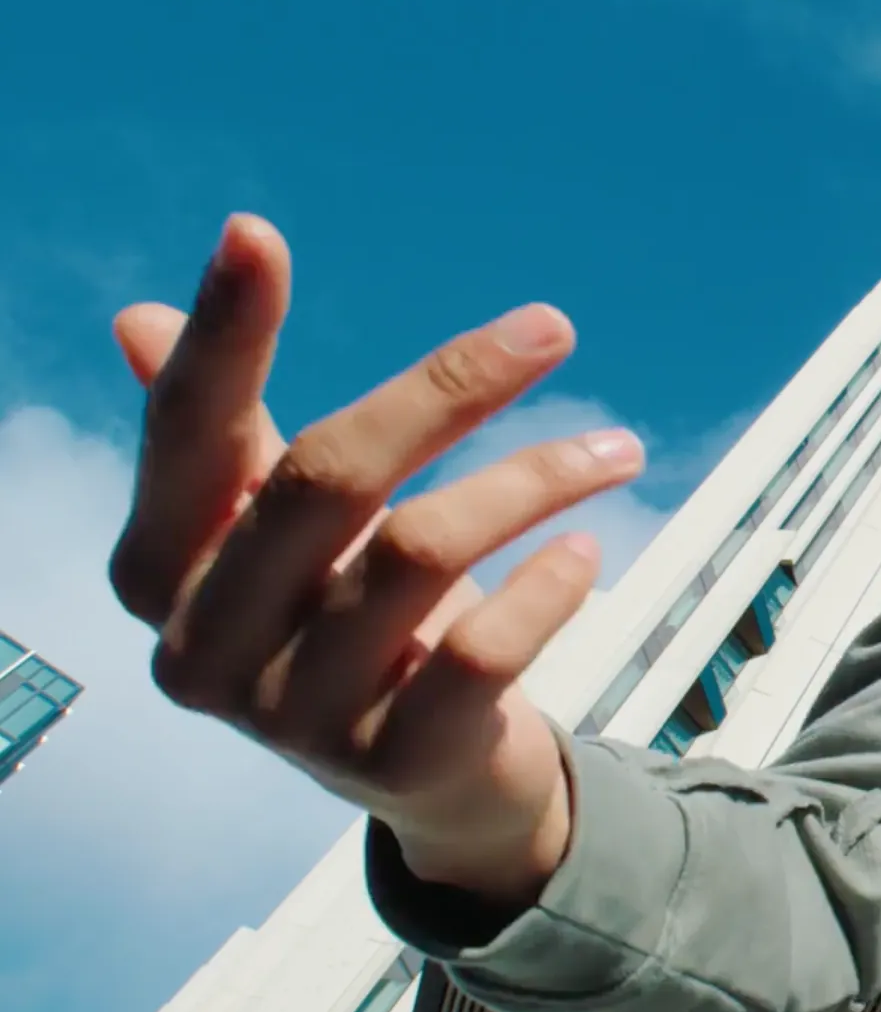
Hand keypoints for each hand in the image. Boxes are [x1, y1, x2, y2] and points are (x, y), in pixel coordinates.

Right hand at [107, 214, 645, 907]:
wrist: (432, 781)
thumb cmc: (349, 620)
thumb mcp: (282, 528)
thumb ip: (220, 436)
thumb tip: (132, 320)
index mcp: (160, 570)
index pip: (188, 431)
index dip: (223, 334)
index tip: (256, 231)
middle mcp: (205, 645)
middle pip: (326, 475)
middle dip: (449, 387)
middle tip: (553, 327)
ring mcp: (293, 715)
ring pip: (419, 551)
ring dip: (534, 480)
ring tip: (617, 448)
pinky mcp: (393, 764)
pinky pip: (478, 652)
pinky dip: (544, 590)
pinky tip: (586, 549)